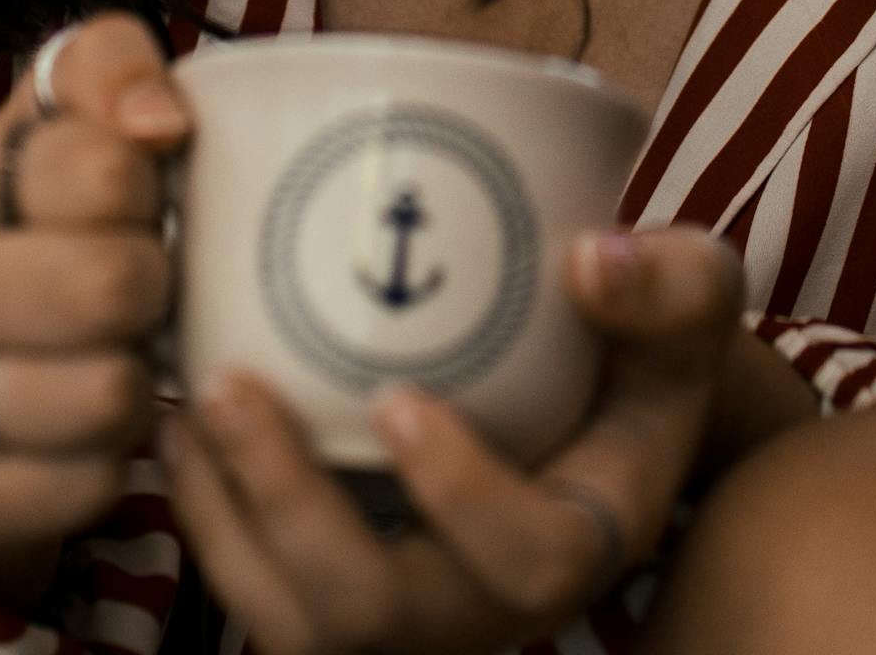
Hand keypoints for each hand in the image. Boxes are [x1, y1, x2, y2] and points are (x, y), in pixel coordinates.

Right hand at [0, 15, 188, 574]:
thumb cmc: (24, 214)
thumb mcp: (58, 113)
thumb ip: (110, 68)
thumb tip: (163, 121)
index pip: (98, 170)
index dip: (145, 186)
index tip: (129, 197)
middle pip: (105, 286)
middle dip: (150, 282)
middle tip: (137, 281)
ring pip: (104, 394)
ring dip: (136, 372)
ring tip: (112, 348)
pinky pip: (89, 484)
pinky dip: (114, 456)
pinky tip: (85, 422)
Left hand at [162, 223, 745, 654]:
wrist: (612, 395)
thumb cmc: (650, 341)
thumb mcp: (695, 295)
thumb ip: (670, 282)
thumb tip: (593, 256)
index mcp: (583, 535)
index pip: (527, 562)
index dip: (458, 495)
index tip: (396, 400)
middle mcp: (487, 602)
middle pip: (375, 616)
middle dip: (288, 510)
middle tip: (228, 387)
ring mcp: (411, 606)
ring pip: (295, 624)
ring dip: (225, 520)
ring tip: (185, 410)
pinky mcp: (348, 582)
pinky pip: (263, 593)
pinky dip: (210, 520)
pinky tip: (180, 429)